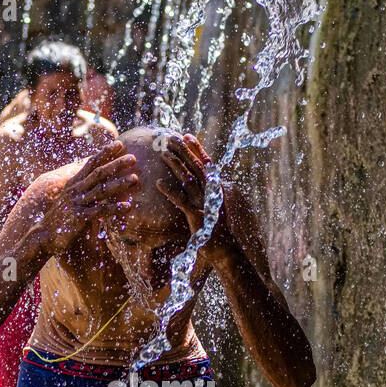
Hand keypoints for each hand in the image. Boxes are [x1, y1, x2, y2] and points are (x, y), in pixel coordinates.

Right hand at [42, 142, 137, 254]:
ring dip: (119, 184)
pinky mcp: (79, 218)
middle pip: (98, 173)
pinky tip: (128, 206)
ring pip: (101, 190)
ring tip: (135, 179)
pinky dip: (114, 208)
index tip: (118, 144)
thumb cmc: (57, 219)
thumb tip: (95, 183)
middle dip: (116, 164)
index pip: (90, 163)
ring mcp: (77, 203)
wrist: (41, 235)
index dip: (104, 153)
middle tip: (133, 158)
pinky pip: (100, 211)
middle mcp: (75, 190)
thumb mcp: (68, 199)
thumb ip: (81, 190)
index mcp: (73, 184)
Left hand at [156, 132, 233, 263]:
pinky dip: (169, 191)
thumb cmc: (220, 231)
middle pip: (196, 166)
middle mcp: (211, 192)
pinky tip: (157, 183)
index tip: (186, 135)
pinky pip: (180, 200)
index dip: (196, 149)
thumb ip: (211, 194)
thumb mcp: (217, 208)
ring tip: (163, 153)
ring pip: (188, 179)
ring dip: (175, 165)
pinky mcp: (196, 216)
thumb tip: (207, 183)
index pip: (206, 163)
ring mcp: (204, 203)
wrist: (227, 251)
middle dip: (183, 150)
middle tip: (170, 137)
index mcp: (216, 188)